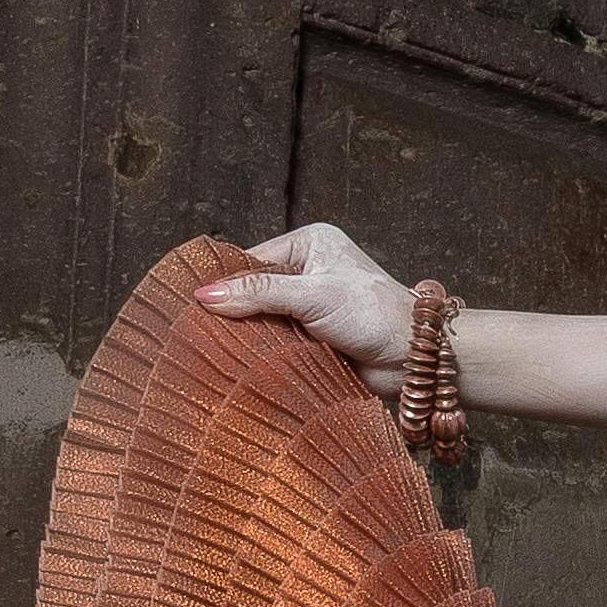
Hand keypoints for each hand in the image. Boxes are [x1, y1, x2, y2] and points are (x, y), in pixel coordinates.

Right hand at [199, 223, 412, 378]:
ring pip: (261, 320)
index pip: (252, 260)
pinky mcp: (310, 337)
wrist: (413, 359)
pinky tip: (242, 362)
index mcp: (309, 244)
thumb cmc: (374, 315)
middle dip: (235, 312)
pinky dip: (263, 352)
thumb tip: (206, 294)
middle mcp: (307, 270)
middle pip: (253, 291)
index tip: (193, 304)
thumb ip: (260, 293)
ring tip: (218, 350)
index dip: (226, 283)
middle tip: (200, 332)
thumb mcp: (312, 295)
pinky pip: (275, 342)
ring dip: (249, 336)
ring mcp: (308, 306)